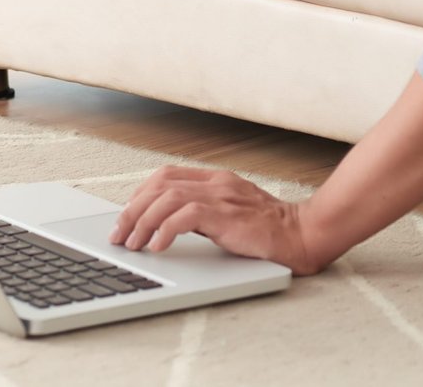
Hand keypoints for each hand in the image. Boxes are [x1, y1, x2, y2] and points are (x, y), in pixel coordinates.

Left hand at [107, 165, 325, 275]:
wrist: (302, 234)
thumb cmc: (270, 230)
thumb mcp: (232, 214)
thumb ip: (205, 212)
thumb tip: (169, 225)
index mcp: (217, 180)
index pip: (167, 175)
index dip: (141, 193)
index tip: (127, 215)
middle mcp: (216, 183)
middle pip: (160, 184)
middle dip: (132, 209)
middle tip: (119, 234)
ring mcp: (222, 197)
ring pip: (167, 197)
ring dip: (143, 221)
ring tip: (133, 243)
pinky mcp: (226, 215)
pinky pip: (185, 216)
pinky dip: (165, 230)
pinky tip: (157, 246)